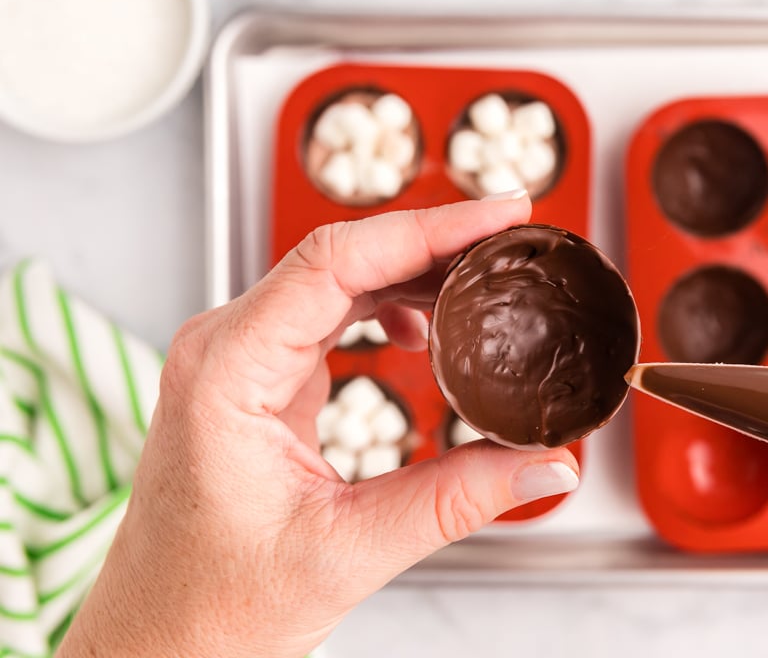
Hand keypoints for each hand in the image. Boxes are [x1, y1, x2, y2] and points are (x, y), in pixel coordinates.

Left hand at [58, 196, 581, 657]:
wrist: (158, 643)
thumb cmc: (211, 606)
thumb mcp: (348, 553)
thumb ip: (456, 502)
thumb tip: (546, 465)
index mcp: (228, 372)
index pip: (335, 262)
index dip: (426, 229)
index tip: (498, 214)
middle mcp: (226, 347)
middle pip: (343, 256)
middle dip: (436, 241)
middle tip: (516, 239)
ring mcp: (241, 357)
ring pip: (341, 277)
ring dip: (418, 271)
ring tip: (490, 277)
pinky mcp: (261, 377)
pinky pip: (333, 312)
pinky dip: (393, 306)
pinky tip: (434, 327)